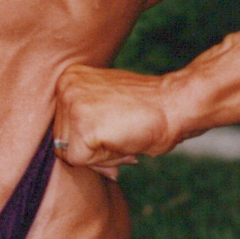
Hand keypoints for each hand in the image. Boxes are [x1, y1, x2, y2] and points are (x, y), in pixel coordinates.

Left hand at [52, 64, 177, 179]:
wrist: (176, 103)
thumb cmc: (148, 109)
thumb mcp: (107, 106)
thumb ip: (87, 123)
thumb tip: (70, 156)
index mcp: (70, 78)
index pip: (64, 126)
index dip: (89, 140)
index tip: (116, 131)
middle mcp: (65, 86)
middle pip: (63, 140)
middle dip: (93, 149)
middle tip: (123, 134)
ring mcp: (71, 103)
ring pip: (71, 153)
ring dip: (100, 156)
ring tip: (124, 135)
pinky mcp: (82, 124)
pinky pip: (80, 161)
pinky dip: (104, 161)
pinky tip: (123, 141)